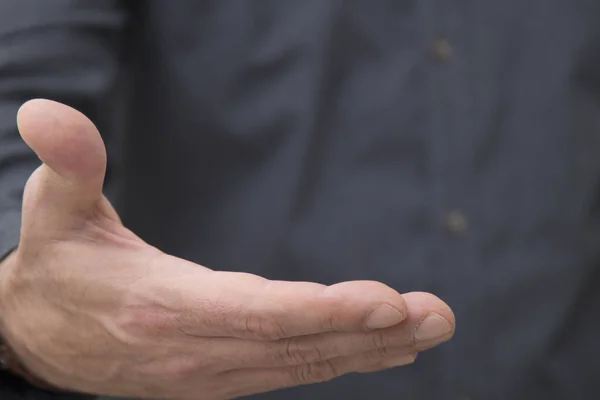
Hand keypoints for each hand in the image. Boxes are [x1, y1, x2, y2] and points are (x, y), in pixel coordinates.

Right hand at [0, 99, 454, 399]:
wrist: (36, 341)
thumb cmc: (56, 269)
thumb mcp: (52, 212)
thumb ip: (67, 163)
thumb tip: (45, 112)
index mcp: (164, 307)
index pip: (256, 313)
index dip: (322, 310)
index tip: (387, 304)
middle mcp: (195, 350)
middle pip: (297, 345)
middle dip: (372, 332)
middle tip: (438, 315)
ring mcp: (211, 374)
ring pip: (302, 364)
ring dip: (370, 349)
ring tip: (428, 328)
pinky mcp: (219, 379)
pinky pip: (290, 371)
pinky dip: (340, 360)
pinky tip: (382, 348)